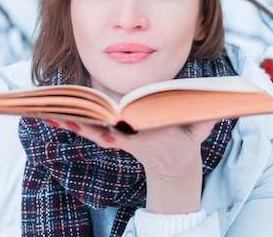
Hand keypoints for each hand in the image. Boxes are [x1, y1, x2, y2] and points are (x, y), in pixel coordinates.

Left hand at [48, 119, 217, 213]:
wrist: (175, 166)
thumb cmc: (187, 140)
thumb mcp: (200, 129)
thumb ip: (207, 119)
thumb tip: (223, 106)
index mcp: (150, 137)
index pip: (130, 133)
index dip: (116, 130)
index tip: (105, 122)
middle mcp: (131, 138)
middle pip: (104, 130)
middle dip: (85, 121)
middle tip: (62, 111)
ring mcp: (119, 140)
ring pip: (91, 130)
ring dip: (71, 121)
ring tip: (50, 111)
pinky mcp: (111, 138)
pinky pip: (89, 130)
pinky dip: (73, 123)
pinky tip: (55, 114)